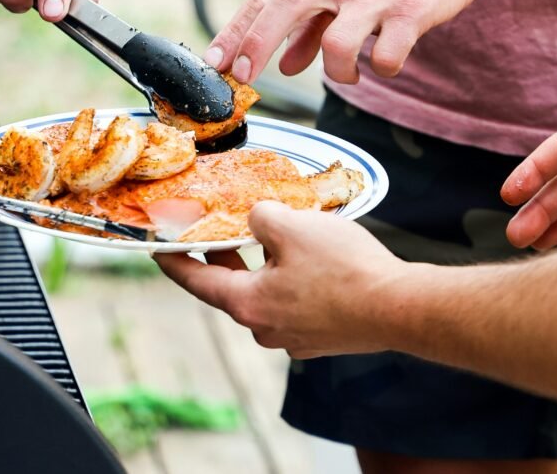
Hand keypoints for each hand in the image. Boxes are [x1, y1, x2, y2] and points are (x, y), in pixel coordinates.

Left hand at [155, 202, 404, 357]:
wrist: (398, 308)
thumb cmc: (343, 269)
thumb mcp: (292, 226)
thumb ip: (261, 217)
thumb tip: (257, 219)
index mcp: (248, 304)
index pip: (197, 281)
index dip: (176, 261)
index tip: (158, 250)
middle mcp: (265, 329)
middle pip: (233, 287)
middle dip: (227, 255)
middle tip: (221, 229)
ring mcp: (294, 338)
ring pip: (267, 294)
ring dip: (265, 266)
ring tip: (279, 235)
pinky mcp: (321, 338)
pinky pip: (295, 303)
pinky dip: (292, 280)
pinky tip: (312, 259)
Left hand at [204, 0, 485, 84]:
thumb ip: (312, 26)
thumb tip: (286, 64)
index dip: (236, 30)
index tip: (214, 63)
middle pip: (286, 3)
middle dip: (257, 42)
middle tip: (246, 77)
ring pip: (338, 42)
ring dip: (336, 71)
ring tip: (349, 73)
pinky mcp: (413, 12)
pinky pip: (388, 56)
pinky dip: (384, 69)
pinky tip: (390, 60)